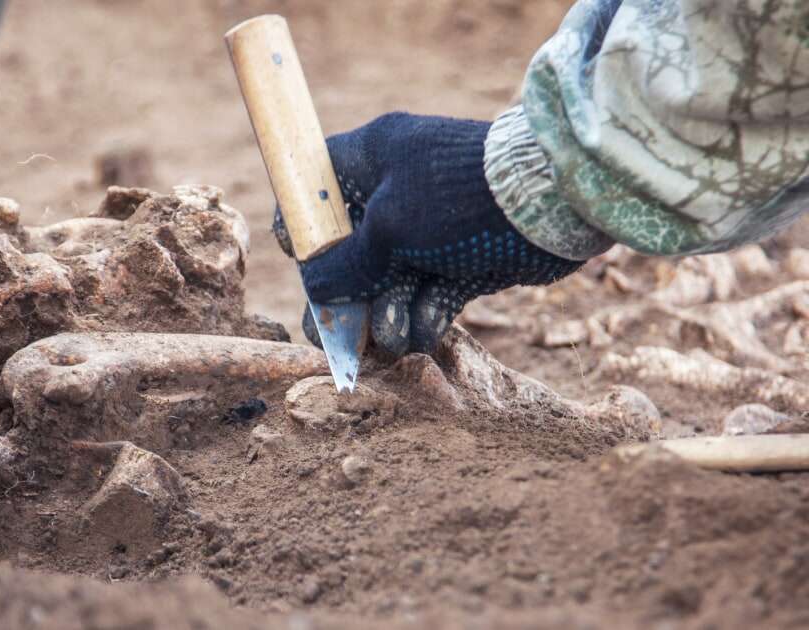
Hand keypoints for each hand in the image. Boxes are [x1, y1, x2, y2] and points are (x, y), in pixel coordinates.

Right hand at [274, 113, 581, 355]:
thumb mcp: (389, 228)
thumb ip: (344, 263)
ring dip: (385, 315)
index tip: (304, 263)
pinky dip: (422, 317)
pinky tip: (424, 332)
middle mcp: (396, 191)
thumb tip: (315, 289)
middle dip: (345, 297)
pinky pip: (426, 295)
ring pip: (388, 282)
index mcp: (371, 159)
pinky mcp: (461, 261)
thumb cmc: (459, 198)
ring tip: (393, 337)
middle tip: (337, 338)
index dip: (302, 228)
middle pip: (349, 252)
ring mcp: (429, 229)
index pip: (316, 188)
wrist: (552, 206)